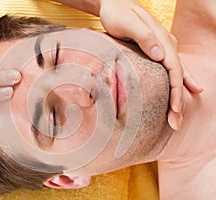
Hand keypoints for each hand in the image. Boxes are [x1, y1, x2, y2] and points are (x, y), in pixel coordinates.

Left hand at [99, 0, 202, 129]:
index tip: (175, 109)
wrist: (113, 3)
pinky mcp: (155, 50)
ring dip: (178, 95)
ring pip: (176, 73)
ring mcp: (162, 47)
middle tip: (176, 123)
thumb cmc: (117, 13)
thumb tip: (160, 56)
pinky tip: (182, 90)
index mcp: (162, 40)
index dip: (176, 91)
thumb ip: (144, 36)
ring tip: (178, 114)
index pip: (174, 69)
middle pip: (178, 75)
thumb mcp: (128, 22)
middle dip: (177, 100)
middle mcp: (166, 44)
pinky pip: (169, 69)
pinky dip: (175, 82)